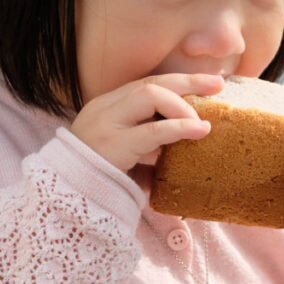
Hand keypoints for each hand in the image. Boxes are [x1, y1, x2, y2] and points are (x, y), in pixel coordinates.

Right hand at [69, 73, 223, 170]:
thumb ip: (149, 148)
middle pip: (150, 83)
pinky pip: (151, 130)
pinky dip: (179, 127)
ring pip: (150, 94)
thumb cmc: (100, 182)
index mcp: (108, 107)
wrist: (66, 202)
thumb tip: (185, 150)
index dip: (179, 81)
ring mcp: (106, 125)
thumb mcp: (127, 158)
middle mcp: (104, 109)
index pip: (147, 84)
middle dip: (187, 81)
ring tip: (202, 123)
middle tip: (217, 84)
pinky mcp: (112, 146)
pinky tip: (199, 130)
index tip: (208, 82)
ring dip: (182, 105)